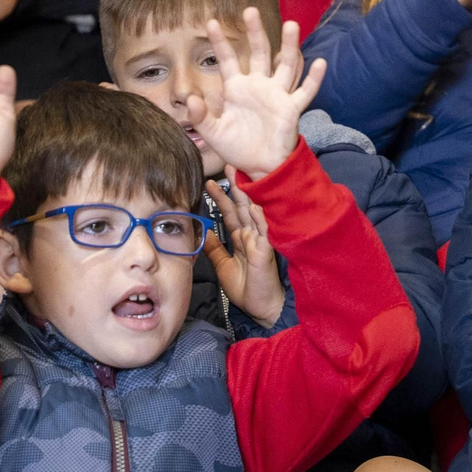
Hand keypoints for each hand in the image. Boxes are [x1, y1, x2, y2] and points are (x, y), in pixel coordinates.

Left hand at [186, 8, 323, 179]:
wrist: (260, 167)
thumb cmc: (236, 147)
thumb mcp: (213, 133)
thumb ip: (200, 116)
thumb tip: (190, 99)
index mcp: (237, 88)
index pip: (228, 59)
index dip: (220, 42)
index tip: (211, 22)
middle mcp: (258, 86)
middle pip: (259, 53)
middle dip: (255, 32)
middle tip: (250, 10)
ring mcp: (277, 95)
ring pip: (285, 65)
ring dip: (289, 47)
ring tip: (291, 25)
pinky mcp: (291, 109)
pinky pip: (305, 91)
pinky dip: (313, 78)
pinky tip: (319, 62)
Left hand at [202, 169, 285, 328]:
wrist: (262, 308)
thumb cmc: (247, 288)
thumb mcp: (223, 265)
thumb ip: (215, 248)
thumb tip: (204, 231)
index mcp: (242, 238)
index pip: (231, 212)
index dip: (221, 197)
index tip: (209, 182)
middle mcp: (252, 234)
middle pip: (243, 205)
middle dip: (236, 185)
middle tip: (229, 163)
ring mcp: (261, 240)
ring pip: (254, 212)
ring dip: (249, 194)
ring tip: (241, 175)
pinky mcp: (267, 250)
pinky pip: (264, 231)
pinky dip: (260, 217)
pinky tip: (256, 204)